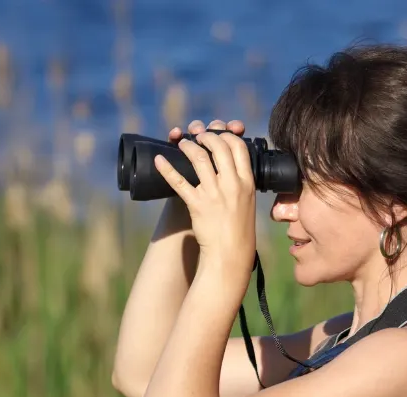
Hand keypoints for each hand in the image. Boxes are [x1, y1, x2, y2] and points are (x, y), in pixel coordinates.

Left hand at [156, 119, 255, 276]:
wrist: (230, 252)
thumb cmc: (239, 228)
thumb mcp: (247, 200)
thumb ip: (240, 181)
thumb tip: (230, 164)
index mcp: (247, 182)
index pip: (238, 146)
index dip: (226, 135)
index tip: (217, 134)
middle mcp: (232, 184)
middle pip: (218, 146)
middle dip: (205, 136)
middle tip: (197, 136)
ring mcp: (213, 193)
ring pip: (198, 158)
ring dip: (187, 146)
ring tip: (181, 143)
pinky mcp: (197, 204)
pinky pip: (179, 181)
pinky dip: (167, 169)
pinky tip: (159, 160)